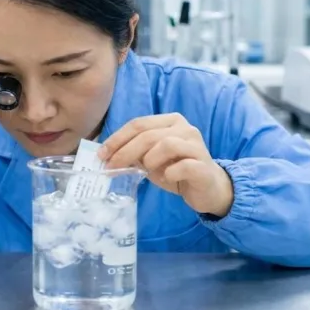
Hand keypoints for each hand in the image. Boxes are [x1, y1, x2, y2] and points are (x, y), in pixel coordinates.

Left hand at [98, 113, 233, 217]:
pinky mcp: (204, 166)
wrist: (208, 188)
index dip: (117, 139)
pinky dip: (169, 173)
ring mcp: (196, 145)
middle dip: (125, 151)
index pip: (139, 124)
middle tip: (111, 167)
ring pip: (166, 145)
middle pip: (148, 135)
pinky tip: (167, 179)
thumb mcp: (152, 160)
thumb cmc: (177, 170)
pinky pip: (183, 166)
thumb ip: (135, 153)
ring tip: (147, 172)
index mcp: (171, 121)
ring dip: (150, 160)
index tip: (101, 155)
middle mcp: (185, 128)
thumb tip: (109, 156)